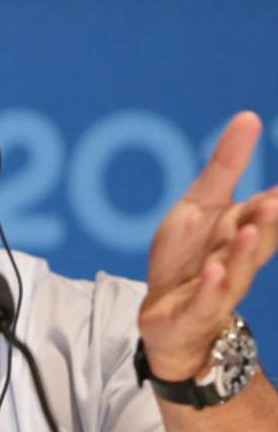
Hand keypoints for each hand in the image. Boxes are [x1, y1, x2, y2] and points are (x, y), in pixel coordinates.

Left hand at [140, 111, 277, 380]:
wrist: (166, 315)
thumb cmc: (188, 257)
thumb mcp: (201, 206)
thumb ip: (226, 167)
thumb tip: (248, 115)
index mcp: (241, 231)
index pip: (269, 210)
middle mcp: (236, 260)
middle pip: (257, 239)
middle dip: (269, 221)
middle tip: (276, 200)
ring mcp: (217, 288)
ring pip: (235, 271)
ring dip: (244, 252)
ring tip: (249, 230)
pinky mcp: (193, 311)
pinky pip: (204, 300)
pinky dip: (209, 287)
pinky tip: (212, 272)